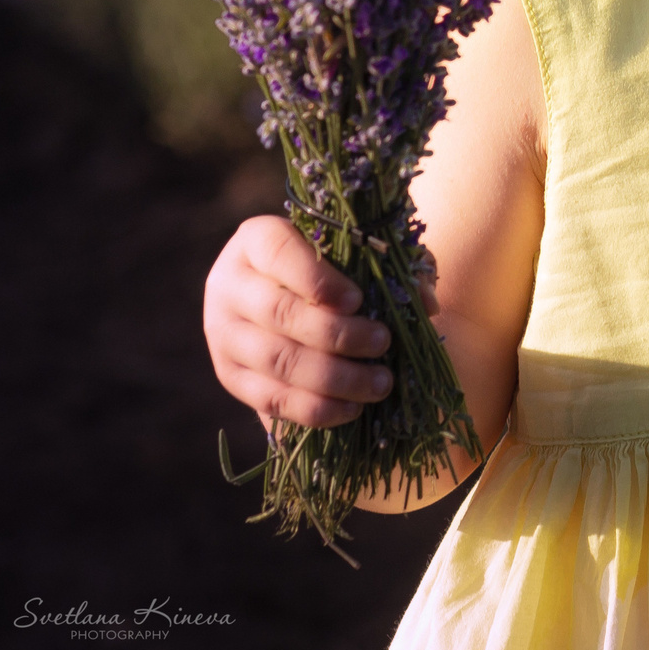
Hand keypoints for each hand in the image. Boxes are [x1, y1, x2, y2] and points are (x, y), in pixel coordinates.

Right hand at [203, 214, 410, 431]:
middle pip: (280, 313)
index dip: (318, 279)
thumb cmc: (334, 266)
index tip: (358, 300)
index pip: (280, 253)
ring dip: (333, 378)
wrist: (285, 296)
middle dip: (337, 334)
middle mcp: (229, 284)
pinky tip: (352, 409)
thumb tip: (426, 304)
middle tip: (383, 342)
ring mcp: (223, 333)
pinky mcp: (229, 375)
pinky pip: (269, 399)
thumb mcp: (360, 253)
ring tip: (380, 383)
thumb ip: (393, 267)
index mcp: (257, 239)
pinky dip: (314, 409)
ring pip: (276, 360)